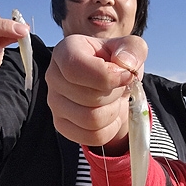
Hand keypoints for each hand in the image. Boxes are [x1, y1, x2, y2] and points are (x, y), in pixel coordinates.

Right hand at [46, 34, 147, 152]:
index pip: (75, 68)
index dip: (106, 76)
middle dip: (115, 94)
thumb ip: (132, 50)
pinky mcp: (61, 125)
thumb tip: (124, 64)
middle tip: (119, 86)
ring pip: (92, 120)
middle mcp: (53, 77)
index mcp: (65, 51)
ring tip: (114, 100)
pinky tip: (110, 115)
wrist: (110, 83)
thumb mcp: (130, 49)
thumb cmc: (116, 63)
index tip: (126, 75)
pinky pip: (92, 137)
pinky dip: (110, 129)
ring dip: (113, 112)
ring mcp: (55, 103)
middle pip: (89, 97)